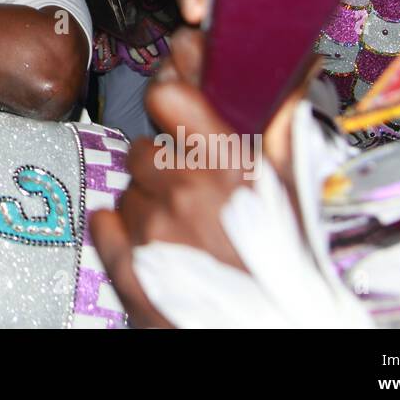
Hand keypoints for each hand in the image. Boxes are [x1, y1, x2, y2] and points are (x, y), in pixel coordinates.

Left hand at [88, 0, 301, 327]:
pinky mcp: (129, 268)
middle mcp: (185, 193)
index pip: (168, 97)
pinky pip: (105, 223)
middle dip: (164, 165)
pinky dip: (124, 232)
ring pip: (128, 188)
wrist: (274, 331)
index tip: (175, 110)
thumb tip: (294, 68)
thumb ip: (282, 125)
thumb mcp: (294, 190)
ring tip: (185, 229)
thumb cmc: (288, 269)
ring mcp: (153, 231)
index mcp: (229, 167)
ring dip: (150, 202)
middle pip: (145, 148)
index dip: (170, 100)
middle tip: (192, 191)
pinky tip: (156, 245)